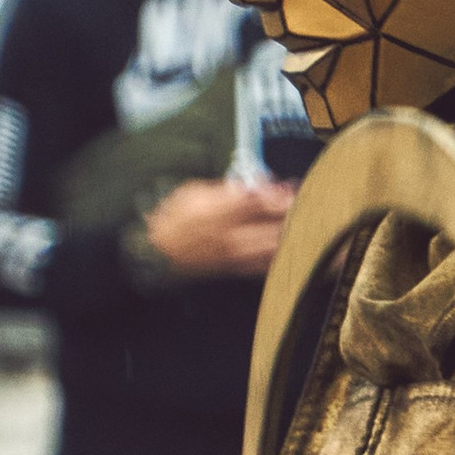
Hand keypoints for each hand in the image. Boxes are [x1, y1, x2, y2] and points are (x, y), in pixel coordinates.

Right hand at [142, 174, 294, 277]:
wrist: (158, 252)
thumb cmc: (174, 217)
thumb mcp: (195, 191)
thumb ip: (226, 189)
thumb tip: (252, 185)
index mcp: (219, 212)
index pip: (258, 202)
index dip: (278, 194)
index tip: (288, 187)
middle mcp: (230, 235)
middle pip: (272, 225)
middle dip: (289, 214)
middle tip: (297, 204)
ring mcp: (233, 255)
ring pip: (271, 247)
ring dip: (286, 234)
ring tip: (292, 223)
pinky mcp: (233, 269)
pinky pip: (263, 266)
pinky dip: (276, 256)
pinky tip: (280, 246)